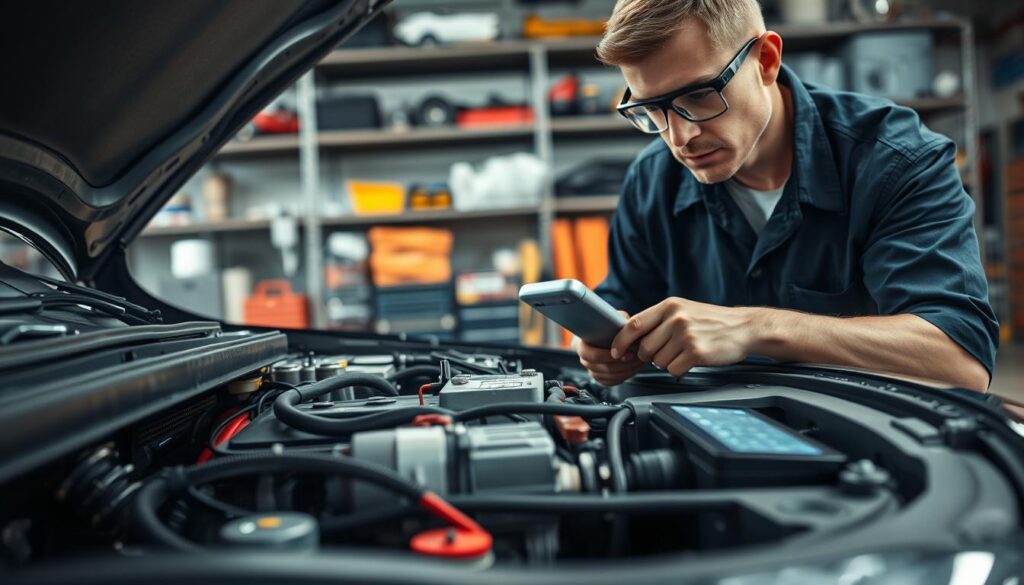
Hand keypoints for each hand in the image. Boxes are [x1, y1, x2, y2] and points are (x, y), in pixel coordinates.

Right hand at [574, 311, 645, 385]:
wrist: (602, 337)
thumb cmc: (605, 328)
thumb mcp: (610, 319)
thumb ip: (616, 319)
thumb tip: (624, 322)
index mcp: (582, 346)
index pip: (590, 355)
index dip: (607, 355)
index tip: (624, 353)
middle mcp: (585, 360)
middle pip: (602, 368)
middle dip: (622, 364)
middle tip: (636, 357)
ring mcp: (593, 370)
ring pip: (609, 376)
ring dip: (626, 370)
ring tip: (638, 361)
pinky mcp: (602, 378)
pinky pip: (613, 381)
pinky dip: (625, 376)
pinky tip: (634, 367)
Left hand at [610, 298, 754, 376]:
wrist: (744, 328)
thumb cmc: (711, 322)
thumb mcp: (683, 310)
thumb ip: (658, 320)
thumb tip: (630, 337)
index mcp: (670, 306)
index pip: (634, 325)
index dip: (620, 341)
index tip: (616, 351)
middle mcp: (677, 318)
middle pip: (645, 348)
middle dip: (649, 356)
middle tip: (664, 352)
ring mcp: (687, 335)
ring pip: (658, 361)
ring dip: (666, 362)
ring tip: (683, 352)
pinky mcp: (697, 352)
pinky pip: (673, 370)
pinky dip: (679, 369)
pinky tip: (691, 359)